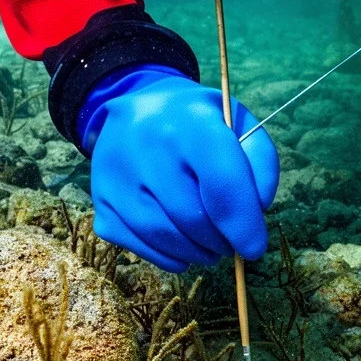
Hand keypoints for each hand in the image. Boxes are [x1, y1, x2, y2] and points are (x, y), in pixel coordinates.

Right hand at [79, 65, 278, 272]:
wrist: (137, 104)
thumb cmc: (198, 121)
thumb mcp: (238, 122)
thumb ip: (260, 161)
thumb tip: (258, 209)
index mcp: (190, 120)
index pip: (221, 184)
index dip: (243, 225)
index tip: (255, 248)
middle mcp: (146, 143)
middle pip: (191, 217)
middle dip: (221, 242)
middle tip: (232, 244)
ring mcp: (115, 173)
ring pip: (162, 235)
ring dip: (196, 252)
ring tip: (210, 247)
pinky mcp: (100, 199)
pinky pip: (136, 244)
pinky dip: (166, 256)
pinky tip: (181, 247)